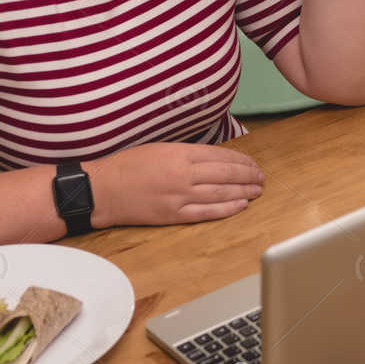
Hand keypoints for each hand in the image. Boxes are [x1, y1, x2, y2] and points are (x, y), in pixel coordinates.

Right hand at [86, 143, 264, 227]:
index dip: (242, 161)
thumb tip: (213, 158)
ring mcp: (179, 196)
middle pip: (226, 175)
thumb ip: (186, 153)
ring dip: (244, 192)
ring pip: (221, 193)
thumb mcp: (160, 148)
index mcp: (181, 154)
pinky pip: (206, 212)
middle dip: (248, 176)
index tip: (252, 164)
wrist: (103, 189)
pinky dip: (226, 209)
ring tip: (257, 191)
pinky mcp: (173, 215)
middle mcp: (184, 174)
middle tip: (262, 177)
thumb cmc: (128, 166)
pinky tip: (240, 205)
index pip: (221, 156)